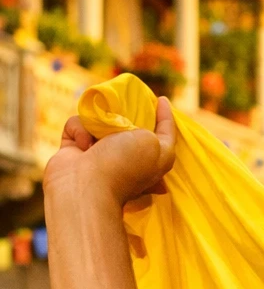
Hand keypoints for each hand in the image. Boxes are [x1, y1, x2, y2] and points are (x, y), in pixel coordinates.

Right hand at [43, 95, 176, 206]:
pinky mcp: (73, 148)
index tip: (162, 100)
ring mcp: (97, 151)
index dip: (164, 116)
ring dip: (97, 123)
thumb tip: (157, 110)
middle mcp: (125, 155)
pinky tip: (83, 146)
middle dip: (124, 112)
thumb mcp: (158, 147)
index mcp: (150, 159)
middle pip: (127, 121)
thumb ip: (164, 129)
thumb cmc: (124, 166)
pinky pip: (76, 124)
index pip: (162, 134)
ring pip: (98, 119)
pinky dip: (78, 130)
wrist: (85, 187)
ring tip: (98, 134)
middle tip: (122, 105)